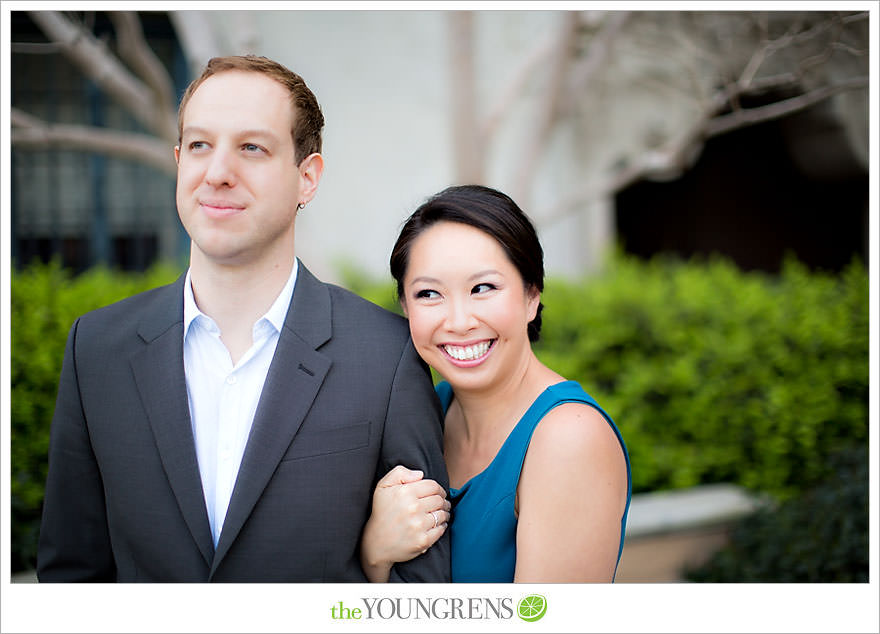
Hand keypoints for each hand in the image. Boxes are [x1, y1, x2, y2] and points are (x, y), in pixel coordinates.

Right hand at [360, 465, 450, 581]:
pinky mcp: (423, 540)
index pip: (433, 486)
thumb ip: (400, 473)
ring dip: (444, 513)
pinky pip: (441, 529)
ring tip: (441, 514)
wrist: (376, 543)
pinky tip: (437, 524)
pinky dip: (442, 526)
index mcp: (405, 492)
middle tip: (442, 503)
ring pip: (442, 514)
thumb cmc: (381, 513)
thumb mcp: (383, 486)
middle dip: (443, 501)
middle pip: (439, 500)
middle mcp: (413, 508)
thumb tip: (420, 474)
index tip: (438, 493)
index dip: (438, 489)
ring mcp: (418, 525)